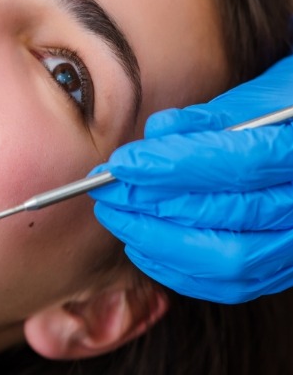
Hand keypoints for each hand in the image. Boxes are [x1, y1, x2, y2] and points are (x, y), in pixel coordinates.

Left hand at [89, 54, 292, 303]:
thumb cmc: (288, 111)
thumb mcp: (264, 95)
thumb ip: (212, 117)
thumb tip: (156, 133)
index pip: (236, 164)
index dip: (172, 165)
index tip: (120, 163)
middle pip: (224, 215)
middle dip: (151, 203)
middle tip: (104, 188)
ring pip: (226, 260)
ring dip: (157, 239)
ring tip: (114, 214)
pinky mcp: (280, 267)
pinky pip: (229, 284)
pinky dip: (177, 268)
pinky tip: (139, 245)